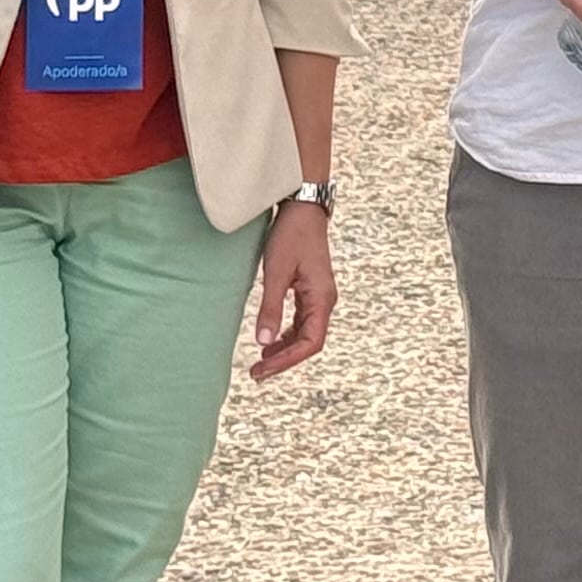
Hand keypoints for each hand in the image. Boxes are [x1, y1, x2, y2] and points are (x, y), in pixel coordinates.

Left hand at [250, 202, 336, 380]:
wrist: (303, 208)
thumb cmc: (291, 236)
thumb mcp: (276, 272)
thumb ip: (271, 308)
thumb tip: (263, 342)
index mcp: (321, 299)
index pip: (310, 343)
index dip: (286, 361)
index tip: (262, 370)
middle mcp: (325, 300)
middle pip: (309, 343)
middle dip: (284, 360)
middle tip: (256, 373)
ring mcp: (320, 296)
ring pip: (306, 333)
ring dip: (285, 349)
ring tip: (261, 361)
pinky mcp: (311, 290)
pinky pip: (303, 321)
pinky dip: (287, 334)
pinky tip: (271, 339)